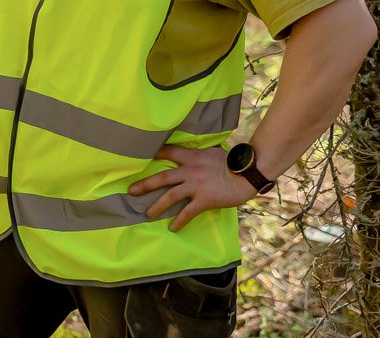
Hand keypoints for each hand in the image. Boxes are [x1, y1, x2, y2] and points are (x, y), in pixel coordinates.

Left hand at [128, 145, 257, 231]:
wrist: (247, 172)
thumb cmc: (233, 163)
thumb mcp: (212, 153)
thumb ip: (200, 156)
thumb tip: (196, 157)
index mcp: (192, 157)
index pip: (169, 152)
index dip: (155, 153)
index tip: (141, 156)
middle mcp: (190, 170)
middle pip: (162, 177)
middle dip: (145, 184)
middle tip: (131, 190)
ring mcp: (196, 186)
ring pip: (171, 196)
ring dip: (157, 205)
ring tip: (147, 213)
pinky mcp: (205, 200)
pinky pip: (188, 212)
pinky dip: (179, 221)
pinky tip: (172, 228)